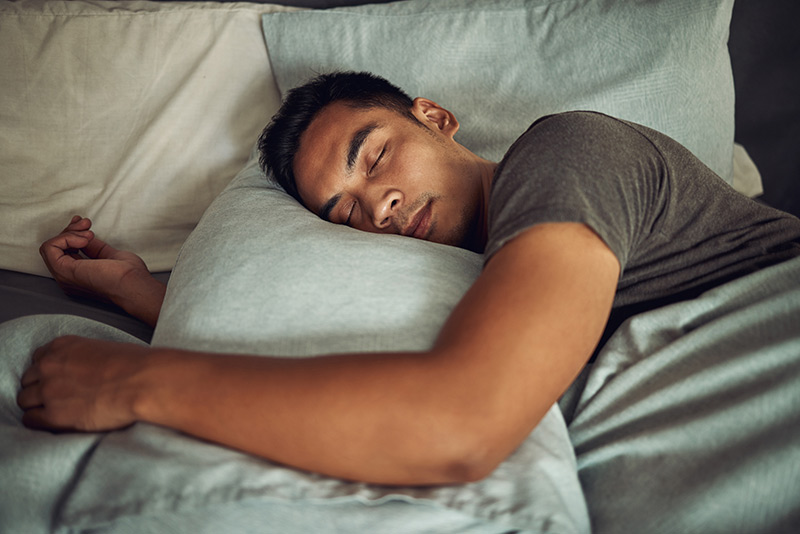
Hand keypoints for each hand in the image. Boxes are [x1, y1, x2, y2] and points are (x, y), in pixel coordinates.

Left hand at [17, 335, 150, 431]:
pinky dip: (39, 422)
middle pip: (28, 380)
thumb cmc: (135, 365)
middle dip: (40, 388)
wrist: (143, 381)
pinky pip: (30, 420)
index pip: (38, 359)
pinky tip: (53, 422)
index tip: (56, 379)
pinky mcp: (54, 415)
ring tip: (56, 411)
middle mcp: (50, 366)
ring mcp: (49, 391)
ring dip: (38, 405)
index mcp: (63, 346)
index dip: (47, 372)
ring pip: (24, 400)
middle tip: (57, 397)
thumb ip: (86, 356)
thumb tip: (87, 370)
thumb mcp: (105, 348)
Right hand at [40, 215, 149, 303]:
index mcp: (79, 277)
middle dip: (70, 230)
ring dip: (69, 233)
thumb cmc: (129, 276)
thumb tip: (85, 237)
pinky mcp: (63, 272)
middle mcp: (68, 279)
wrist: (133, 284)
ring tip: (89, 233)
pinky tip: (83, 239)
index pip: (64, 252)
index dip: (72, 235)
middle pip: (57, 248)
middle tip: (87, 224)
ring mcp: (64, 277)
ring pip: (51, 246)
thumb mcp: (109, 256)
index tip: (86, 225)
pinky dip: (65, 238)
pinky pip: (50, 248)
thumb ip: (94, 248)